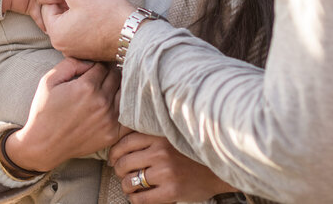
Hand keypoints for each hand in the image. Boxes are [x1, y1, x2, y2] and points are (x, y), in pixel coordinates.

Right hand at [5, 58, 122, 172]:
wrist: (43, 144)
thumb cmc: (44, 111)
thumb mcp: (49, 80)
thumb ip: (70, 63)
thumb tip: (90, 59)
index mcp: (86, 86)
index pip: (103, 66)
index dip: (98, 64)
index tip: (94, 68)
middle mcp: (101, 101)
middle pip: (116, 77)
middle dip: (110, 73)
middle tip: (103, 76)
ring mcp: (109, 119)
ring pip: (124, 93)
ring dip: (119, 88)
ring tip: (111, 88)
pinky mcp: (112, 134)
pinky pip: (130, 116)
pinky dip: (128, 108)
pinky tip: (122, 105)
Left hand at [38, 0, 134, 60]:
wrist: (136, 36)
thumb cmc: (108, 15)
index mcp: (57, 33)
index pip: (47, 4)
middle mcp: (65, 44)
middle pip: (64, 9)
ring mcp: (79, 48)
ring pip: (78, 14)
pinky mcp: (93, 48)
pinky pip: (87, 24)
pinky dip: (94, 9)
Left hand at [110, 133, 235, 203]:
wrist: (217, 169)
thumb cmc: (189, 152)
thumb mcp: (170, 137)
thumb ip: (149, 136)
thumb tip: (120, 141)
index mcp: (159, 136)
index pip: (124, 143)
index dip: (115, 153)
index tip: (114, 159)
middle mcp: (161, 152)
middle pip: (124, 162)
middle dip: (118, 170)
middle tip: (122, 173)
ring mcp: (166, 172)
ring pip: (129, 181)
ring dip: (125, 186)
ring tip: (130, 186)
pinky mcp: (171, 191)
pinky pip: (140, 199)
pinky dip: (134, 200)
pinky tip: (138, 197)